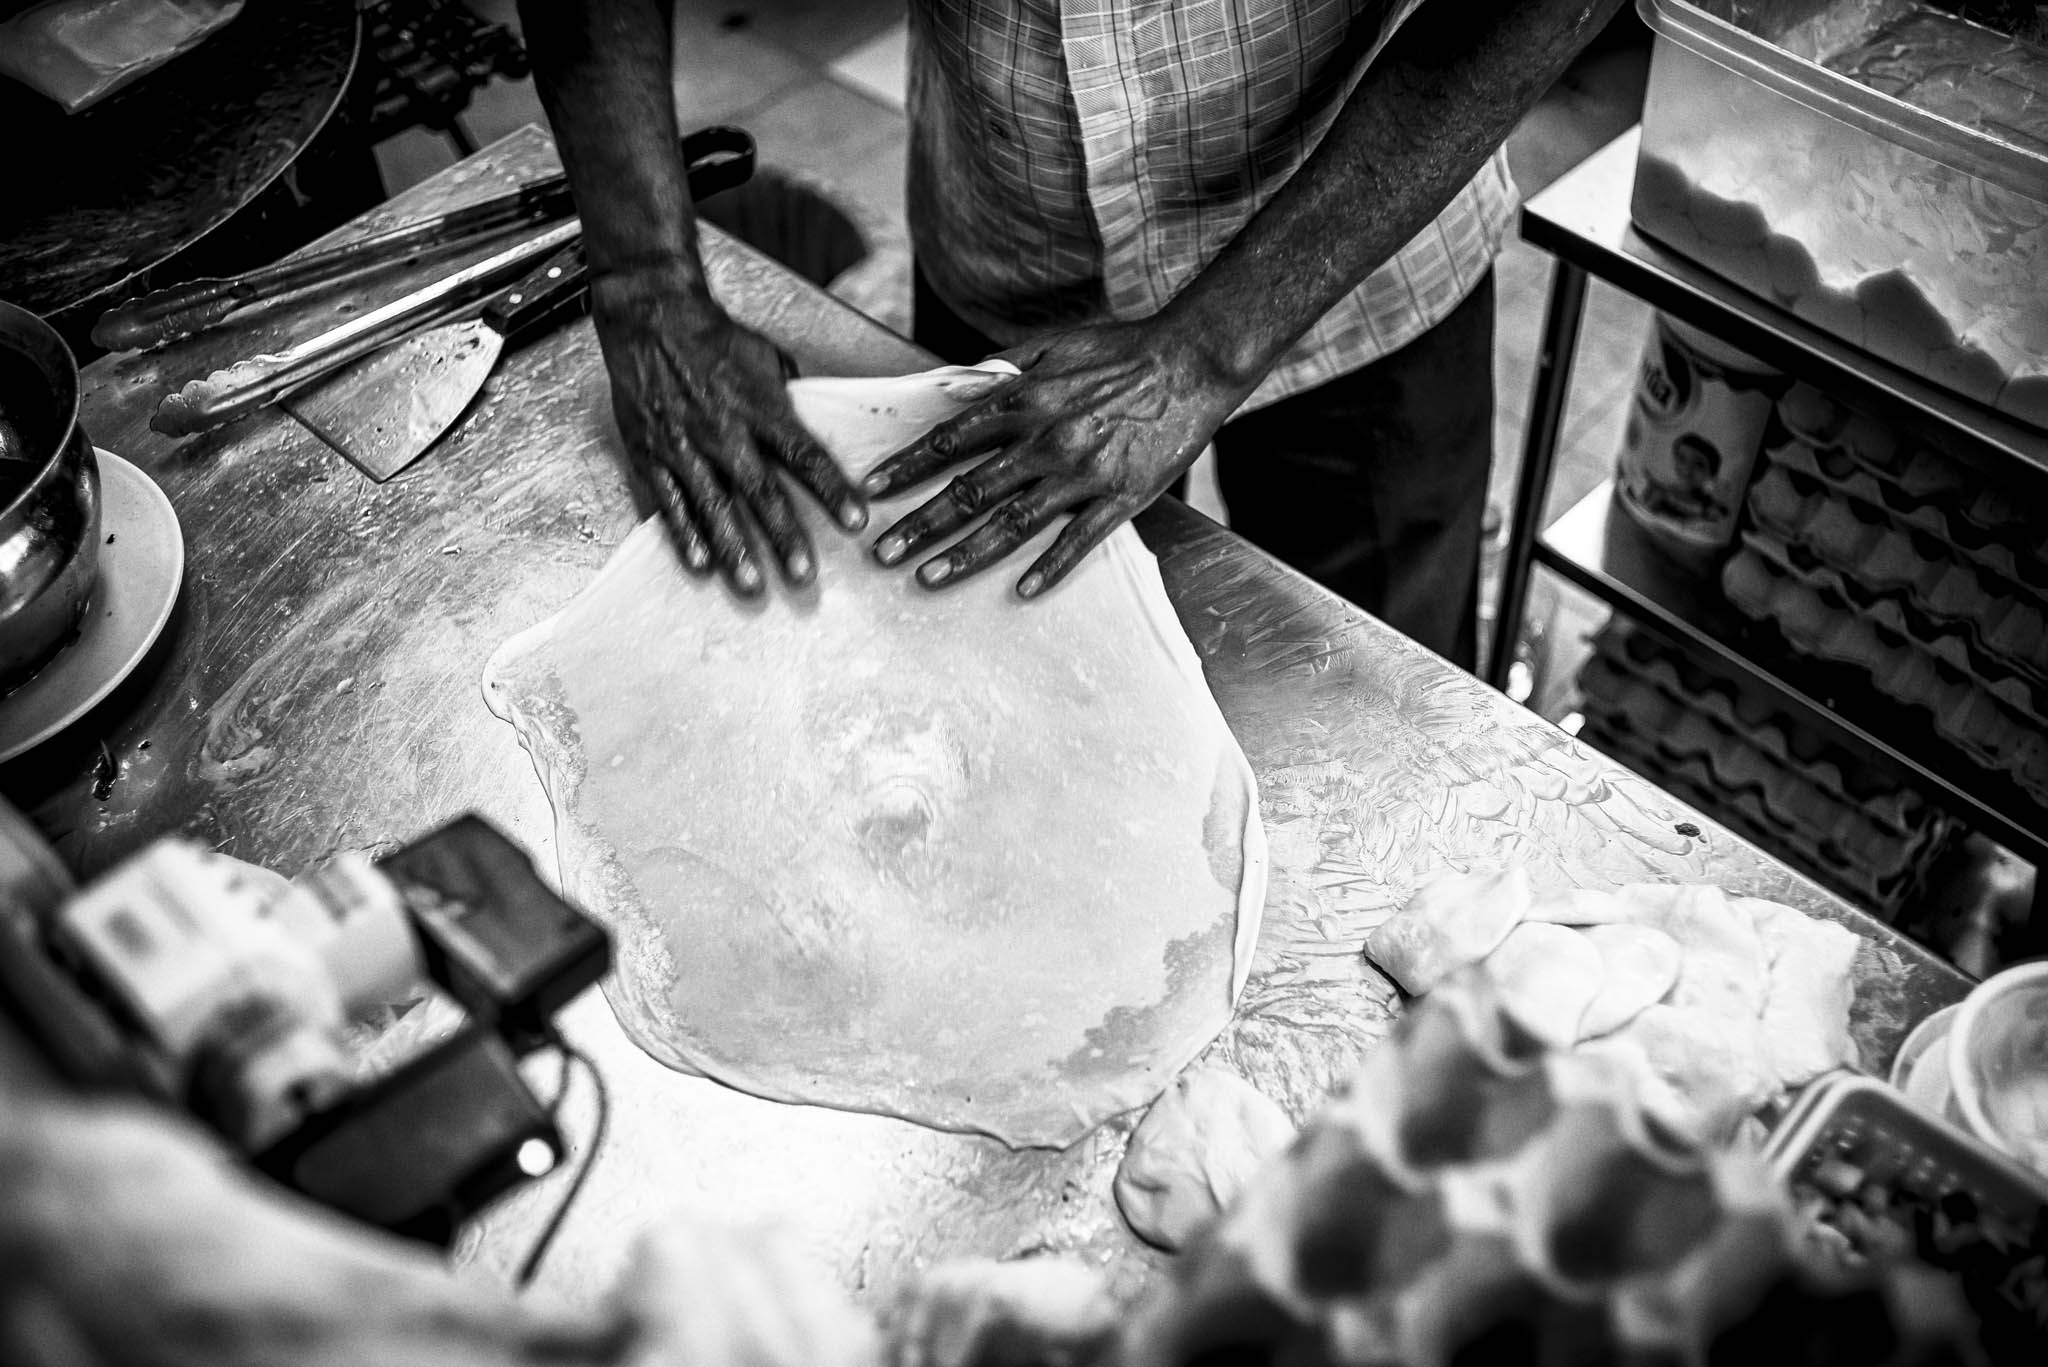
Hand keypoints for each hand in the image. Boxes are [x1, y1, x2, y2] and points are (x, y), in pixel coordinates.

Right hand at [590, 264, 867, 594]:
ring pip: (712, 505)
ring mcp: (683, 445)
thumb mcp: (767, 358)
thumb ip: (789, 401)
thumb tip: (816, 431)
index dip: (833, 490)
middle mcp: (723, 429)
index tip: (857, 521)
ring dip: (733, 549)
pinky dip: (683, 535)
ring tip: (750, 586)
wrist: (650, 317)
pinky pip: (668, 501)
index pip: (805, 455)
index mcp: (760, 406)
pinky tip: (699, 565)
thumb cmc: (714, 337)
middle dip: (783, 536)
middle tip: (803, 577)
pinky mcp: (650, 453)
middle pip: (760, 491)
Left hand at [862, 320, 1249, 597]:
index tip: (871, 490)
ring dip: (965, 554)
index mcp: (1025, 399)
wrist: (1191, 362)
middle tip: (881, 552)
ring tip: (928, 578)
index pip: (950, 439)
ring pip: (1012, 522)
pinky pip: (1079, 540)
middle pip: (970, 491)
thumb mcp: (1053, 346)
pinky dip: (1050, 567)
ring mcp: (1083, 472)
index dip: (907, 466)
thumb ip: (1003, 370)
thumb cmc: (1122, 351)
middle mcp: (1046, 438)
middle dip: (920, 524)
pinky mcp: (1121, 496)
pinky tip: (1022, 590)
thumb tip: (954, 390)